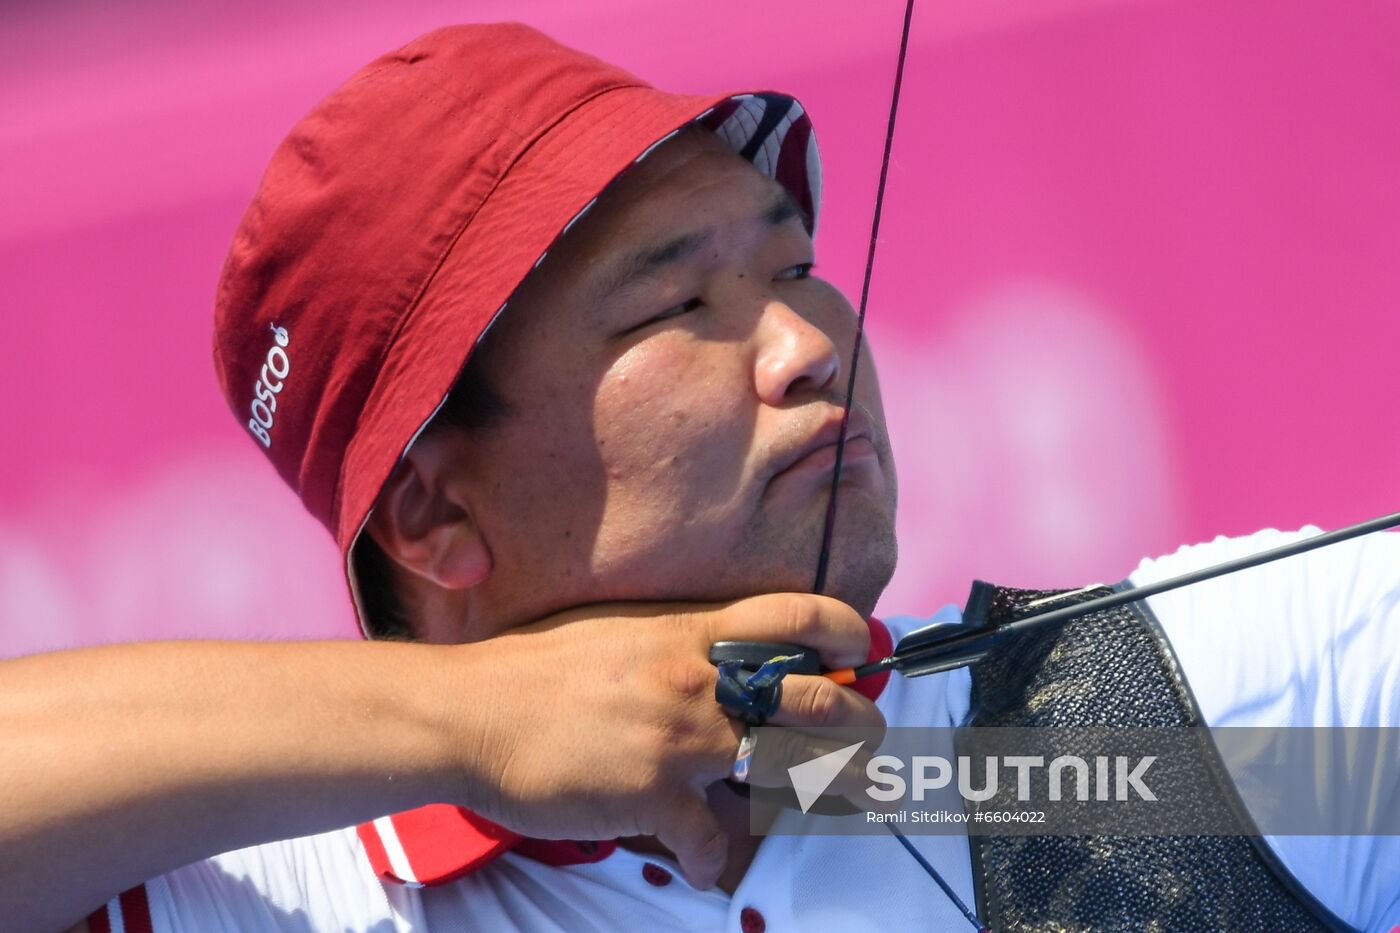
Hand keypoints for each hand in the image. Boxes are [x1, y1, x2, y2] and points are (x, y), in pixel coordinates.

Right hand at [449, 592, 886, 887]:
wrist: (469, 712)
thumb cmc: (533, 669)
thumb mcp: (617, 631)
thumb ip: (675, 642)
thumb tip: (713, 659)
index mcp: (687, 631)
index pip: (790, 613)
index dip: (841, 626)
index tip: (860, 645)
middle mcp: (697, 680)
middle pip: (810, 695)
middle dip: (858, 720)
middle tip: (871, 735)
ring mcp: (681, 740)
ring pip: (786, 766)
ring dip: (824, 786)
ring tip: (842, 794)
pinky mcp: (655, 796)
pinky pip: (707, 838)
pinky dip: (705, 857)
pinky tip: (698, 864)